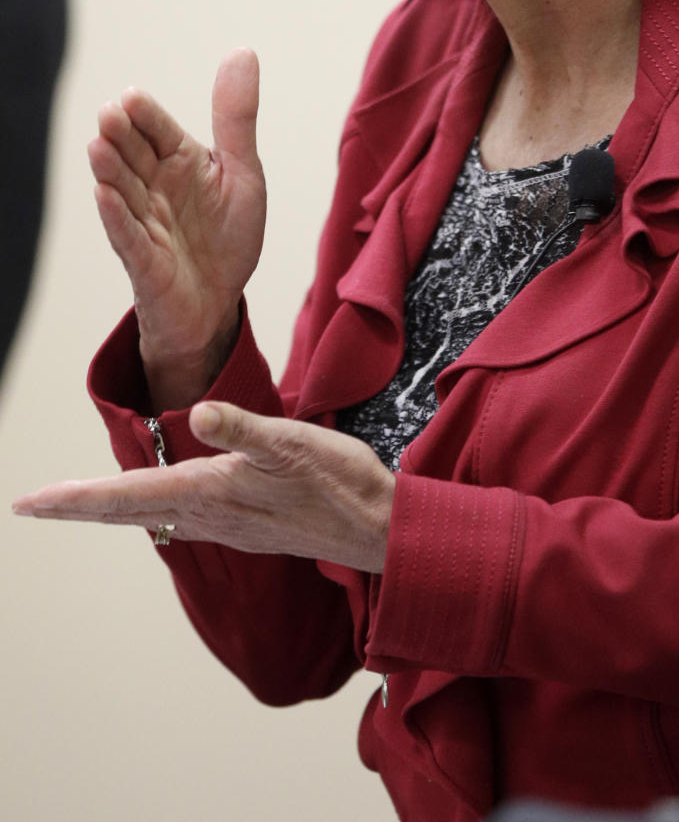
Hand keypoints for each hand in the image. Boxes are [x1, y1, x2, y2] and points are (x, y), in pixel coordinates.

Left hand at [13, 403, 395, 573]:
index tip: (29, 503)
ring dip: (110, 509)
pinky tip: (154, 503)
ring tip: (77, 504)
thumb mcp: (292, 443)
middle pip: (128, 510)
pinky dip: (149, 508)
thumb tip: (198, 414)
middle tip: (32, 506)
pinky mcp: (245, 523)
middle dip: (78, 507)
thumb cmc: (338, 483)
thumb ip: (243, 429)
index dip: (74, 499)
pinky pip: (179, 518)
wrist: (378, 529)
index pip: (125, 495)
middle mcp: (209, 515)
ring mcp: (227, 524)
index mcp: (209, 492)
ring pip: (151, 515)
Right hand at [88, 49, 266, 405]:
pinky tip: (105, 195)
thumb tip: (242, 50)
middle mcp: (156, 187)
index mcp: (180, 162)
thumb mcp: (241, 172)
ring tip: (99, 146)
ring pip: (124, 191)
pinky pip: (129, 236)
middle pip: (134, 155)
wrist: (219, 303)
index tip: (133, 97)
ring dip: (111, 170)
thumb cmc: (225, 236)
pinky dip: (117, 216)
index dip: (147, 116)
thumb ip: (237, 117)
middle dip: (122, 136)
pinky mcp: (145, 261)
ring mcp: (146, 223)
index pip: (159, 130)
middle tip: (110, 113)